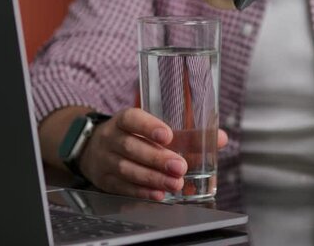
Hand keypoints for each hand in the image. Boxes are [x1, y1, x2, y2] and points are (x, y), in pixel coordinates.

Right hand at [78, 108, 227, 200]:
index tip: (167, 135)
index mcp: (123, 120)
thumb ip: (186, 135)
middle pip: (131, 148)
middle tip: (180, 167)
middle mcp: (111, 139)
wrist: (94, 150)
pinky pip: (123, 187)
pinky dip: (142, 192)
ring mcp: (105, 161)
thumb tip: (219, 138)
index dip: (148, 126)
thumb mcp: (153, 130)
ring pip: (127, 169)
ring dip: (153, 178)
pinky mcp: (106, 181)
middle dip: (157, 158)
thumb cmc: (133, 137)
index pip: (132, 119)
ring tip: (175, 184)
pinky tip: (159, 194)